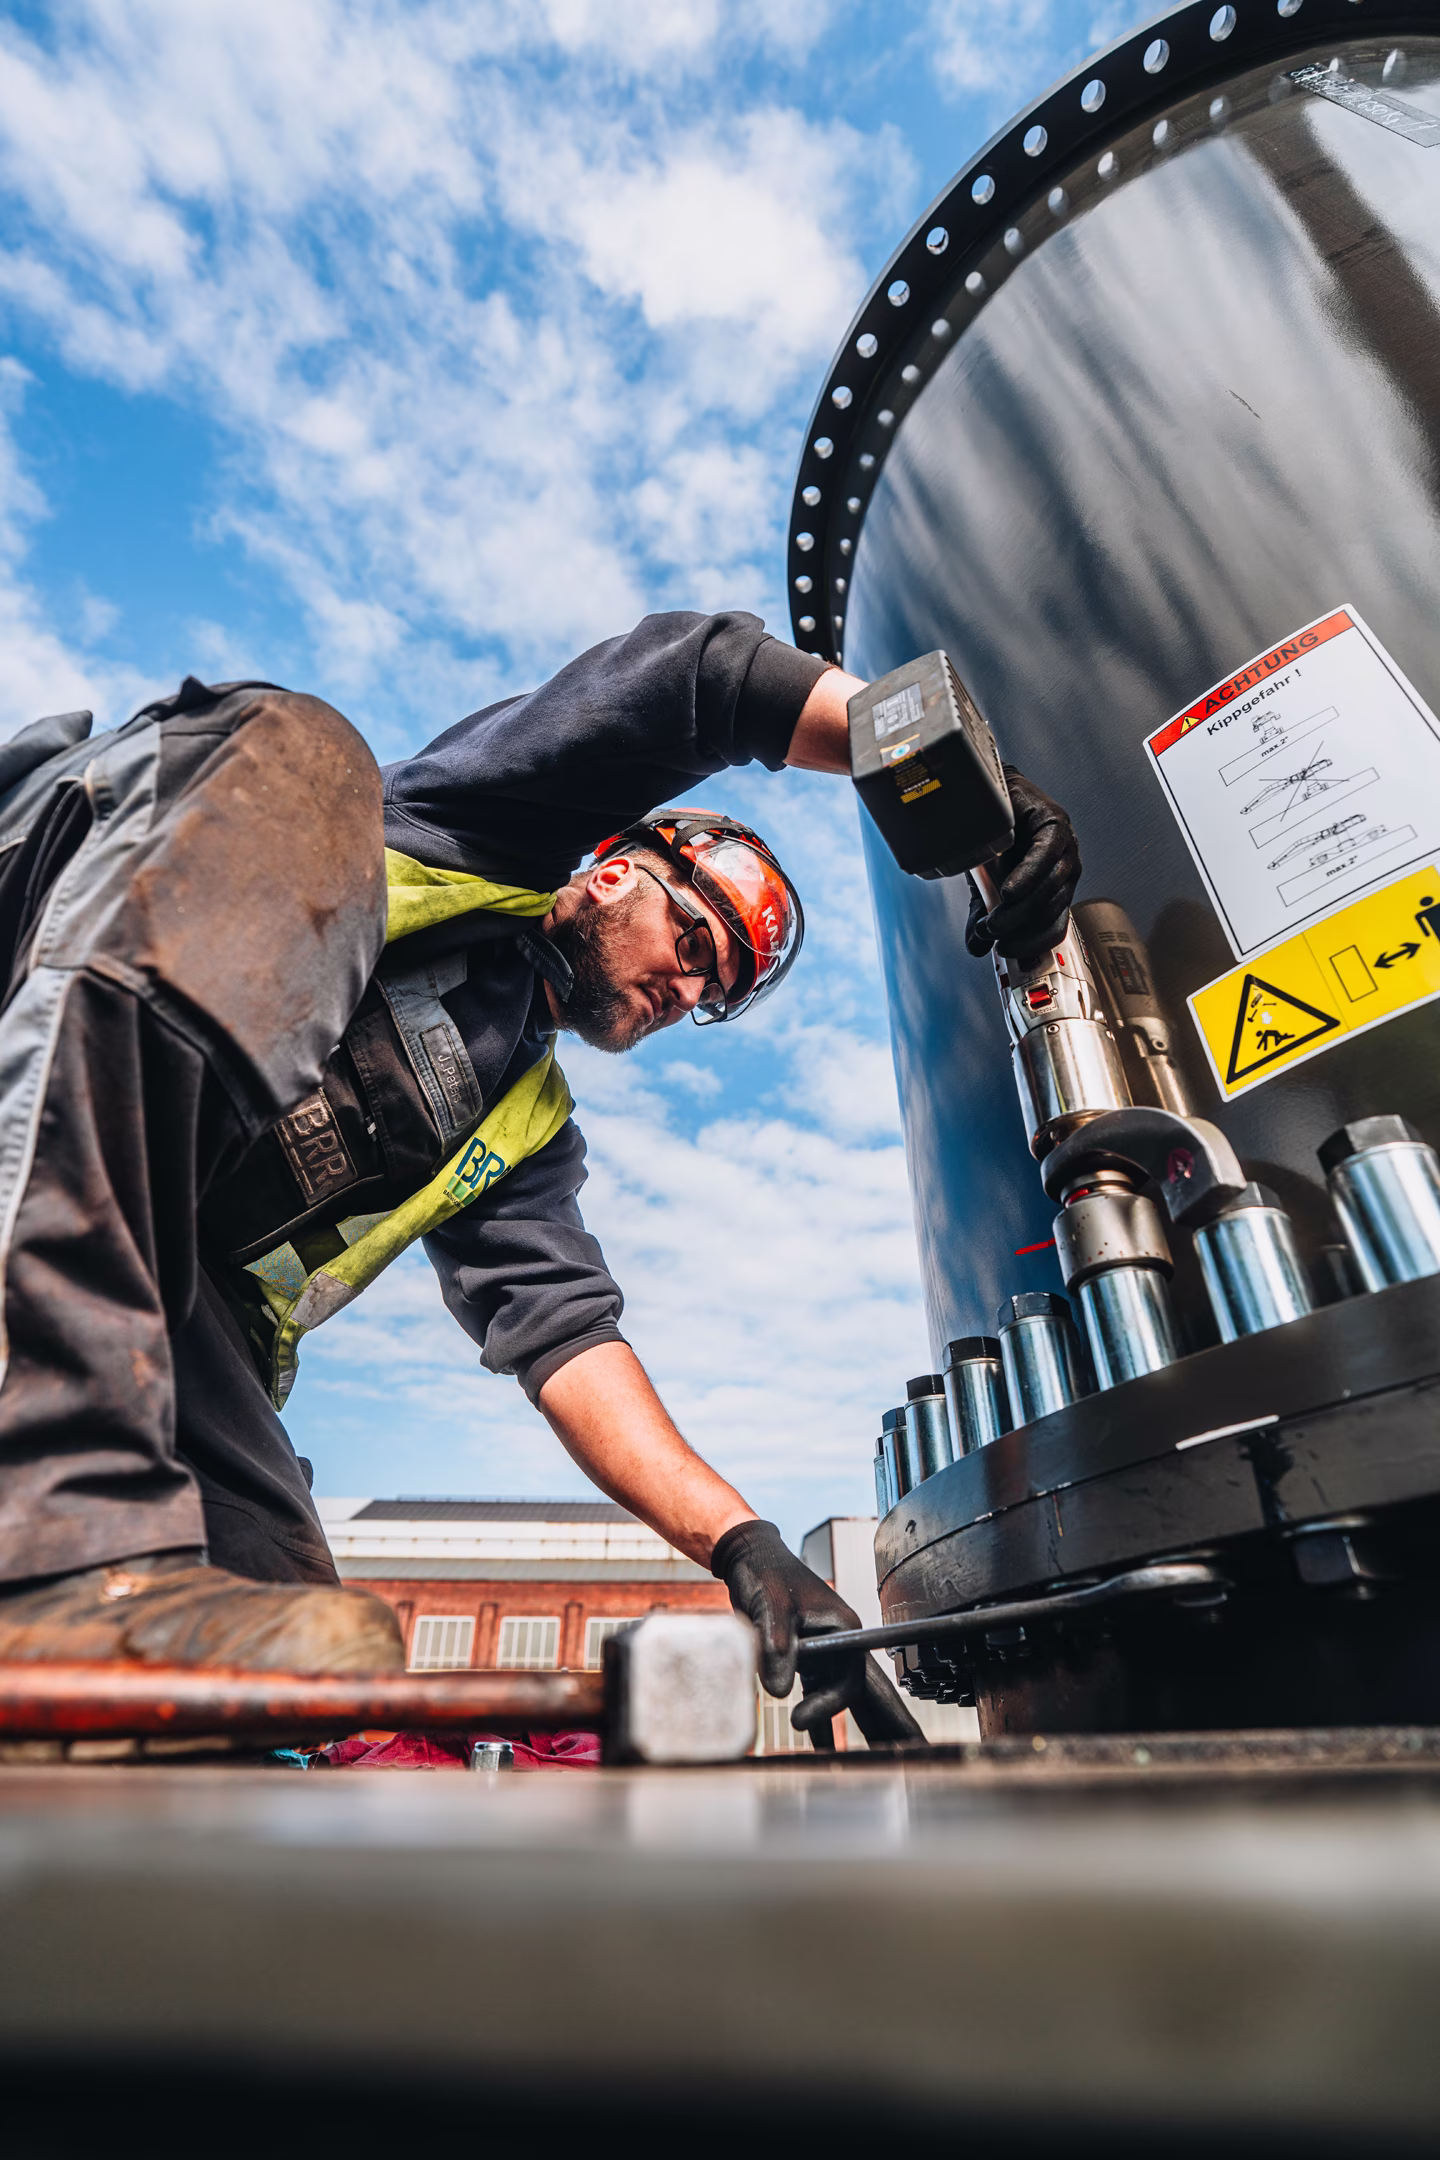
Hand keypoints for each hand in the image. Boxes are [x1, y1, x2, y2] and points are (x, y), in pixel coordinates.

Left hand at [710, 1518, 923, 1746]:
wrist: (747, 1557)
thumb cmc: (767, 1573)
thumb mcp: (773, 1610)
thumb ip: (778, 1649)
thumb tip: (778, 1692)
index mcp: (843, 1627)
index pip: (848, 1676)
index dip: (829, 1702)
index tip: (800, 1717)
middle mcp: (837, 1638)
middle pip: (838, 1685)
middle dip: (823, 1708)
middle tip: (796, 1723)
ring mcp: (820, 1645)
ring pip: (823, 1686)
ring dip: (814, 1709)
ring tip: (804, 1734)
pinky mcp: (801, 1650)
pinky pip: (806, 1682)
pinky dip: (804, 1700)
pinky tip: (803, 1729)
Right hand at [965, 764, 1080, 964]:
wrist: (989, 798)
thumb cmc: (993, 841)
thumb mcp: (985, 888)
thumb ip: (983, 917)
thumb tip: (976, 948)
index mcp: (1054, 890)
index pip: (1055, 927)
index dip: (1032, 944)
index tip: (1006, 952)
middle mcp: (1065, 872)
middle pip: (1050, 911)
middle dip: (1018, 928)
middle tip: (991, 932)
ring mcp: (1064, 848)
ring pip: (1049, 889)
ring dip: (1019, 910)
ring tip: (993, 916)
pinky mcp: (1055, 825)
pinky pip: (1046, 857)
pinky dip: (1028, 877)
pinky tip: (1011, 891)